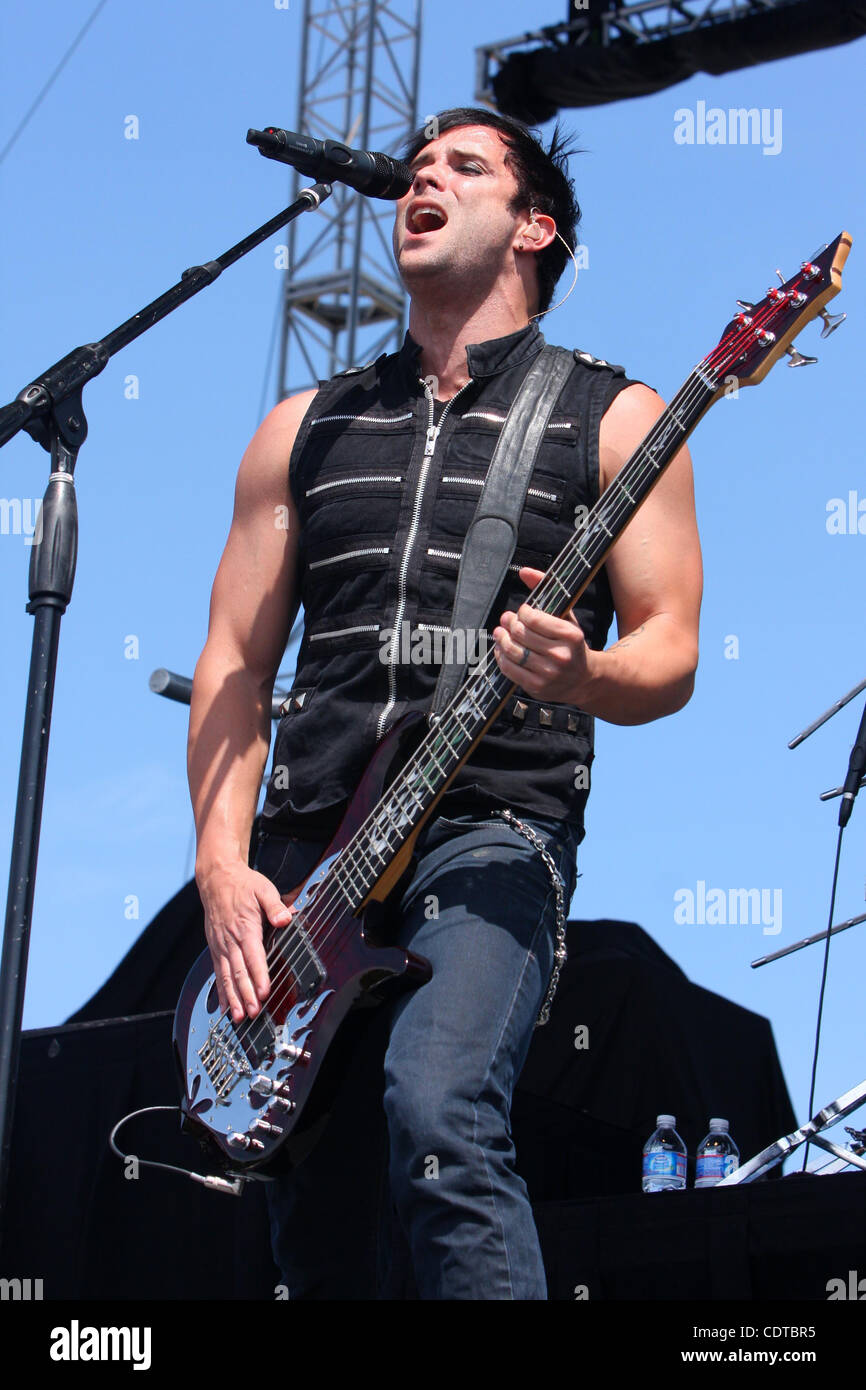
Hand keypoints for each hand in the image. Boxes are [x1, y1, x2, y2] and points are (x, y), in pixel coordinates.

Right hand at [196, 861, 298, 1021]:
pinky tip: (225, 1008)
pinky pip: (217, 974)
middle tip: (254, 1013)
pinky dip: (221, 992)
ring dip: (233, 998)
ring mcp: (220, 946)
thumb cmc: (242, 885)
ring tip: (239, 1018)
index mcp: (245, 926)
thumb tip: (285, 918)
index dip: (259, 975)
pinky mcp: (215, 949)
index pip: (253, 955)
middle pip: (239, 971)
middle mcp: (230, 940)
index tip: (264, 991)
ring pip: (226, 976)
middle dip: (246, 994)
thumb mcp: (263, 888)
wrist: (216, 879)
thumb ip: (275, 906)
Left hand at [492, 566, 596, 703]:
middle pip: (520, 634)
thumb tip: (524, 571)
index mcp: (571, 636)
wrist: (584, 679)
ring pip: (512, 652)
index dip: (521, 612)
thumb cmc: (571, 643)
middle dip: (508, 624)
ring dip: (501, 639)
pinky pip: (510, 670)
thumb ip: (546, 589)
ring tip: (500, 633)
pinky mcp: (537, 688)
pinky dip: (501, 657)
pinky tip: (501, 650)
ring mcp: (549, 674)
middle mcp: (561, 656)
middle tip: (505, 620)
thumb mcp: (566, 616)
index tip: (522, 612)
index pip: (532, 618)